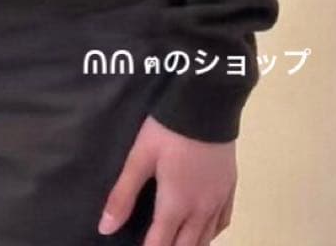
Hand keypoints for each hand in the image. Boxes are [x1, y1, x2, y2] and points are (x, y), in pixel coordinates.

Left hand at [97, 114, 236, 244]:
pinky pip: (224, 221)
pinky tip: (204, 230)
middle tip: (156, 245)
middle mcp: (201, 209)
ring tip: (175, 243)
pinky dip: (212, 233)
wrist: (207, 103)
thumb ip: (123, 194)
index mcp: (176, 204)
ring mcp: (219, 199)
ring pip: (207, 238)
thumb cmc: (169, 130)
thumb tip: (105, 228)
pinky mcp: (230, 186)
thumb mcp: (140, 157)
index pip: (161, 243)